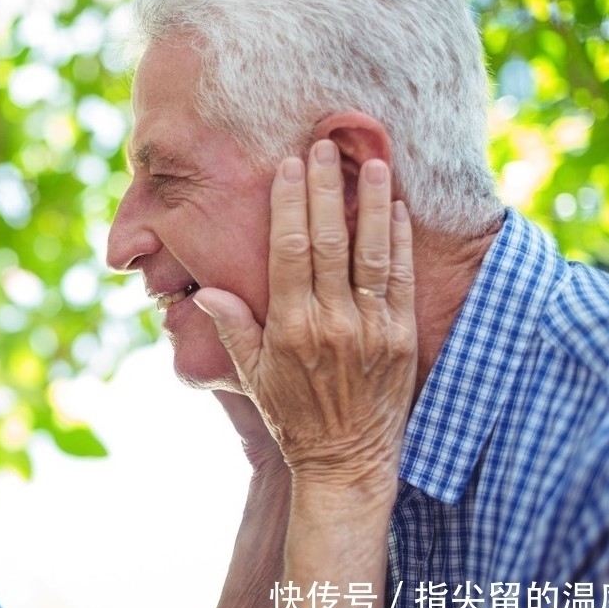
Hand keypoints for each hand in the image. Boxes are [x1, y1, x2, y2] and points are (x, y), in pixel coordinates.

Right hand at [194, 139, 416, 487]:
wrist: (347, 461)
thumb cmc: (293, 417)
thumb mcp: (252, 375)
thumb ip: (233, 328)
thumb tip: (204, 290)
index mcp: (291, 327)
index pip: (290, 250)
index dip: (290, 204)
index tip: (288, 167)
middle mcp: (333, 322)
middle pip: (329, 241)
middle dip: (326, 189)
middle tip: (324, 146)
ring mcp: (373, 328)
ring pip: (373, 252)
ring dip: (372, 204)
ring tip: (371, 162)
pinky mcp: (403, 337)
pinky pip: (403, 279)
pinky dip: (402, 241)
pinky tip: (398, 208)